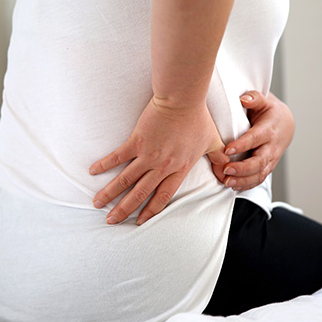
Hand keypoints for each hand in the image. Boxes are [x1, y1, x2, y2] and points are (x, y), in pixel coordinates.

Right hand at [90, 97, 228, 224]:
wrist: (183, 99)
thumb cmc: (198, 118)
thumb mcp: (213, 141)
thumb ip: (220, 159)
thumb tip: (228, 172)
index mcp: (179, 169)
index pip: (163, 196)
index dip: (151, 211)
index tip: (139, 222)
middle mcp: (162, 166)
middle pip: (140, 193)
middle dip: (125, 209)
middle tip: (111, 221)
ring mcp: (148, 155)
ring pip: (126, 180)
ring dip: (111, 193)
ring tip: (98, 204)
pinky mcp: (137, 141)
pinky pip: (118, 156)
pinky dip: (104, 164)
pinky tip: (92, 171)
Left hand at [217, 91, 294, 190]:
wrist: (285, 125)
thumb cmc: (270, 113)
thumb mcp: (264, 101)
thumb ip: (254, 98)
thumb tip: (244, 99)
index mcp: (269, 130)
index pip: (256, 138)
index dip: (242, 144)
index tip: (227, 149)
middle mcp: (271, 147)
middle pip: (259, 161)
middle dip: (242, 168)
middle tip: (225, 169)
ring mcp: (270, 160)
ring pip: (259, 174)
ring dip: (243, 180)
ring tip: (226, 181)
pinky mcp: (267, 167)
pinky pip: (258, 179)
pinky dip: (246, 185)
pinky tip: (232, 186)